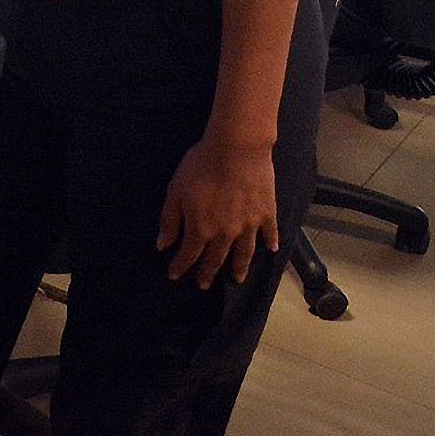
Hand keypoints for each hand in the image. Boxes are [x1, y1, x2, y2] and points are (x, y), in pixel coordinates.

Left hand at [158, 135, 277, 289]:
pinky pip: (270, 233)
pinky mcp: (267, 212)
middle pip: (217, 258)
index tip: (174, 276)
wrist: (235, 150)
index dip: (181, 266)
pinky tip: (272, 250)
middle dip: (208, 272)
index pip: (189, 254)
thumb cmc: (200, 167)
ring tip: (237, 279)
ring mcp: (249, 225)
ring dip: (240, 267)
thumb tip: (162, 245)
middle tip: (204, 284)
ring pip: (244, 252)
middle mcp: (226, 233)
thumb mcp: (175, 192)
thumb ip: (170, 221)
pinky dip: (271, 243)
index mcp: (201, 228)